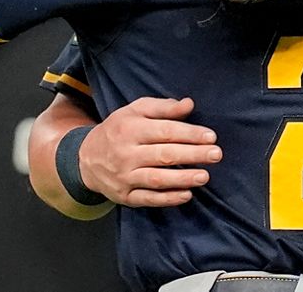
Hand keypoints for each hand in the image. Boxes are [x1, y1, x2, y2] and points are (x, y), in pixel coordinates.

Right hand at [79, 97, 221, 206]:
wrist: (86, 158)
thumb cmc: (119, 130)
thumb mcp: (135, 111)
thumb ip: (163, 107)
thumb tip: (189, 104)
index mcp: (130, 129)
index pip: (164, 131)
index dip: (189, 134)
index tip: (211, 136)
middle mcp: (126, 153)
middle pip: (164, 155)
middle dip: (192, 155)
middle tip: (216, 155)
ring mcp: (124, 177)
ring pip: (157, 179)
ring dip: (182, 178)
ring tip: (205, 176)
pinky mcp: (124, 196)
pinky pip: (148, 199)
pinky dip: (168, 198)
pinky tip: (187, 194)